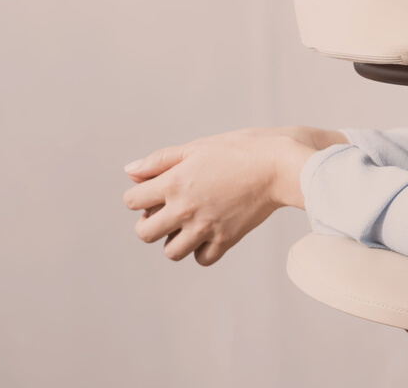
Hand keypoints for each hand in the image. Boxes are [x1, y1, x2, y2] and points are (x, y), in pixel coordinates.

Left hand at [122, 127, 339, 265]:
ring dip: (174, 240)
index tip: (154, 192)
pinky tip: (208, 233)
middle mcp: (184, 209)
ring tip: (188, 225)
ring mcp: (205, 228)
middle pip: (144, 233)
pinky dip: (201, 250)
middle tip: (166, 213)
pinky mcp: (226, 240)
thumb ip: (159, 161)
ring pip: (171, 252)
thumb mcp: (196, 148)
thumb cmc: (238, 150)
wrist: (278, 166)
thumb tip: (129, 172)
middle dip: (150, 223)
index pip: (132, 201)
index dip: (139, 196)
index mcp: (174, 182)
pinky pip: (202, 259)